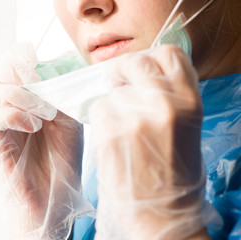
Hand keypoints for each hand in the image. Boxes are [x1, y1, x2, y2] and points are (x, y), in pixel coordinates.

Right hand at [0, 44, 86, 238]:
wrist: (55, 196)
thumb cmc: (62, 158)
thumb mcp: (70, 119)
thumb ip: (61, 93)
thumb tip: (55, 66)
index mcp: (23, 98)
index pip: (8, 64)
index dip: (18, 56)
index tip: (35, 59)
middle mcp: (5, 108)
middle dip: (15, 71)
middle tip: (37, 82)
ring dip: (21, 95)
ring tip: (45, 112)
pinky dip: (14, 114)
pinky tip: (33, 126)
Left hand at [90, 45, 208, 239]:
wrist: (160, 213)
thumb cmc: (174, 174)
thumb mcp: (186, 128)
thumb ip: (169, 96)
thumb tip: (143, 73)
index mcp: (190, 102)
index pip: (168, 54)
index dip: (150, 58)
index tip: (139, 69)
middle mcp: (163, 104)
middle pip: (133, 63)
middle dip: (122, 72)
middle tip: (118, 84)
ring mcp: (134, 118)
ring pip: (111, 92)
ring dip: (112, 105)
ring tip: (122, 131)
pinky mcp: (109, 133)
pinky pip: (98, 111)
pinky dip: (102, 121)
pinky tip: (113, 140)